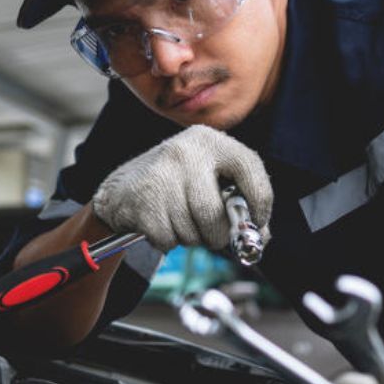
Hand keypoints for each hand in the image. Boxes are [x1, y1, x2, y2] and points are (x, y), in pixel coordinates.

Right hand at [91, 125, 272, 250]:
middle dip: (217, 235)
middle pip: (214, 213)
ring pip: (191, 231)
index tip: (258, 221)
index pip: (249, 167)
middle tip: (212, 235)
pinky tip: (162, 224)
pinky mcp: (143, 199)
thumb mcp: (208, 180)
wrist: (122, 189)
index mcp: (209, 141)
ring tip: (180, 222)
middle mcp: (185, 151)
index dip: (261, 201)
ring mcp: (161, 174)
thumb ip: (239, 204)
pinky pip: (168, 239)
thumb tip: (261, 238)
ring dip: (191, 239)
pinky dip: (169, 242)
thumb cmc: (177, 188)